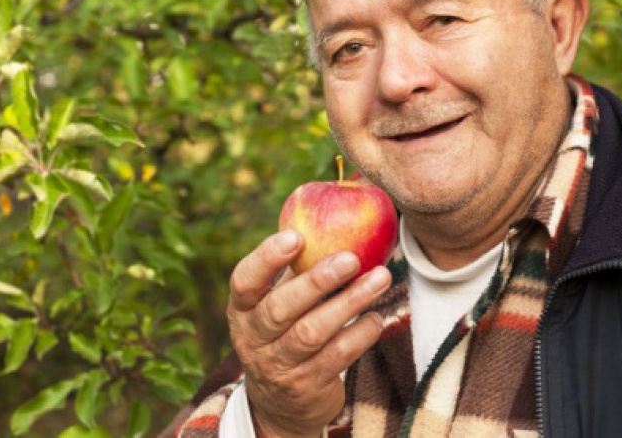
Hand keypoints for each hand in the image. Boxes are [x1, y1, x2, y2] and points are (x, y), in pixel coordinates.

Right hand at [226, 230, 391, 437]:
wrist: (278, 403)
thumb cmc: (282, 332)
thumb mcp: (273, 304)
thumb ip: (292, 271)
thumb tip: (330, 218)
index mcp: (241, 309)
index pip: (245, 281)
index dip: (267, 258)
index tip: (296, 236)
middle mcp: (253, 338)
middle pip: (281, 308)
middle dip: (317, 280)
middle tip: (351, 257)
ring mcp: (277, 365)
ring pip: (312, 332)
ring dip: (349, 303)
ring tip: (380, 278)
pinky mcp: (305, 387)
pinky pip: (336, 357)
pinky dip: (359, 335)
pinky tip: (376, 317)